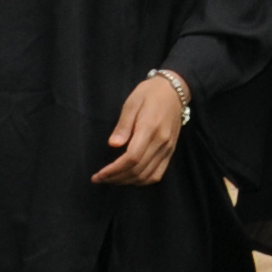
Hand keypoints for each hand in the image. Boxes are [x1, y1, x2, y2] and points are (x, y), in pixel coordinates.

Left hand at [91, 71, 188, 186]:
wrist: (174, 90)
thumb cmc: (149, 94)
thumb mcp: (131, 103)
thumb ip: (123, 125)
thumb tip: (113, 144)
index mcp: (149, 128)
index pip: (131, 158)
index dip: (114, 170)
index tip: (98, 175)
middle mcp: (161, 142)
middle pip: (138, 170)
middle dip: (116, 178)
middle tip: (100, 179)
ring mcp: (167, 149)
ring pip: (147, 176)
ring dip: (127, 182)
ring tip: (111, 180)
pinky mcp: (170, 152)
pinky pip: (157, 174)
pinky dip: (142, 181)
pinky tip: (130, 179)